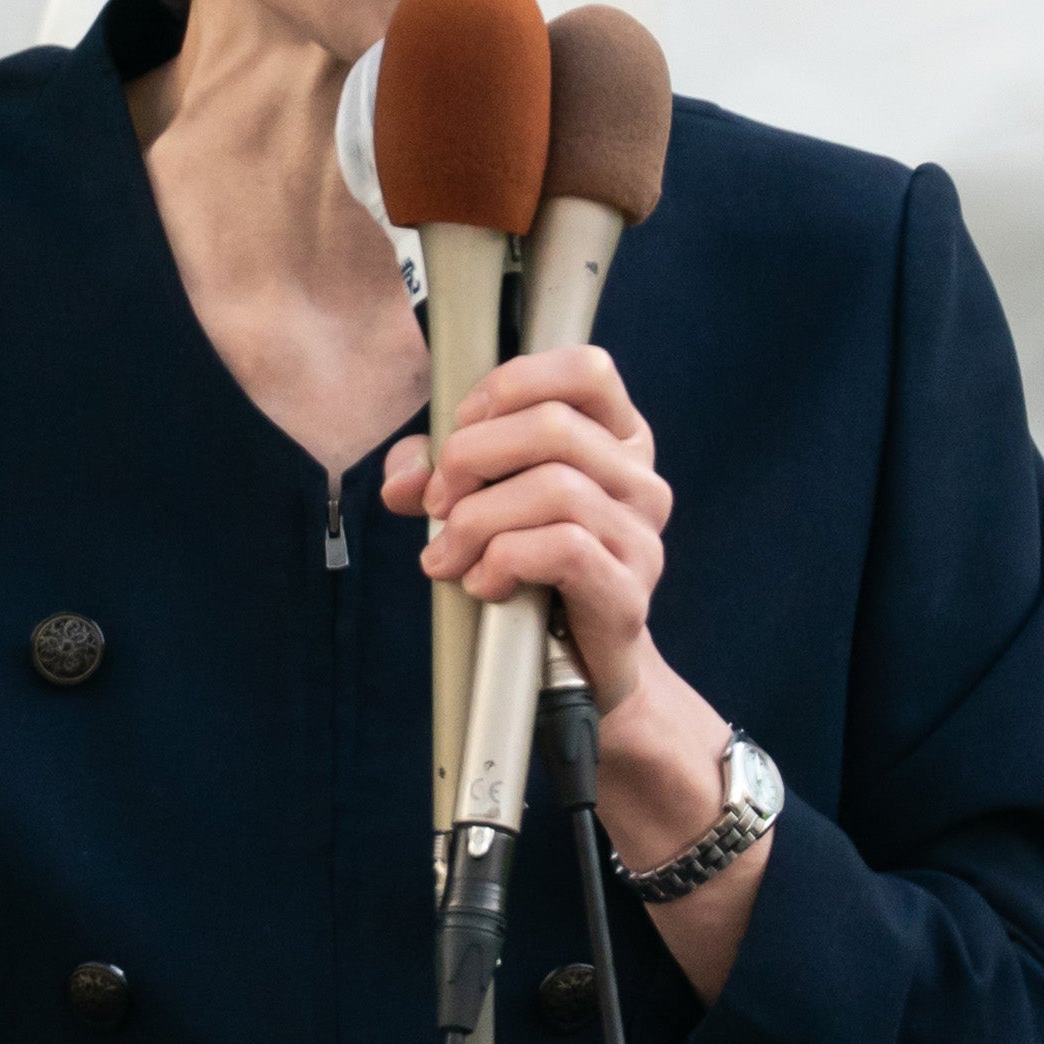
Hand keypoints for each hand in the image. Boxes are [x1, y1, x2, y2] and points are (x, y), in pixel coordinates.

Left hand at [388, 346, 760, 971]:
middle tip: (437, 504)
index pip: (586, 367)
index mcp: (618, 440)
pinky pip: (561, 548)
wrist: (579, 675)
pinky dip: (503, 559)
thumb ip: (444, 475)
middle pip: (553, 426)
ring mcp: (641, 536)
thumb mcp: (487, 509)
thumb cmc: (535, 578)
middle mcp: (641, 480)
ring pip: (553, 487)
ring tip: (446, 556)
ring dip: (478, 519)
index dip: (511, 384)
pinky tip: (480, 583)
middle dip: (472, 457)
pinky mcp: (626, 591)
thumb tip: (402, 476)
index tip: (461, 426)